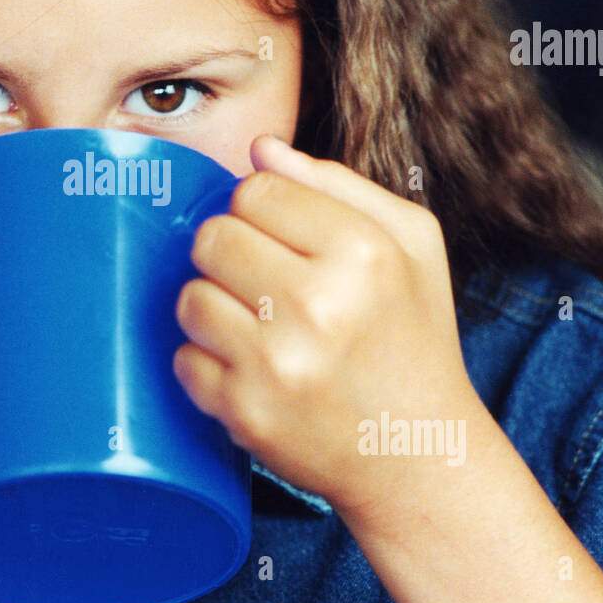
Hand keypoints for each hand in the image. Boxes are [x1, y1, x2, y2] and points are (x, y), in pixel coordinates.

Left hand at [172, 133, 483, 520]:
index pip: (254, 190)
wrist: (419, 453)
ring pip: (190, 297)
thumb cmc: (414, 338)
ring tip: (257, 326)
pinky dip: (208, 363)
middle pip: (212, 237)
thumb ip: (338, 185)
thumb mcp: (411, 245)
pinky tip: (251, 370)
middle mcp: (319, 304)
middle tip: (262, 282)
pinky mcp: (246, 412)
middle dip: (229, 253)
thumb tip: (261, 149)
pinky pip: (184, 360)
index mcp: (362, 252)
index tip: (279, 237)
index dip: (259, 210)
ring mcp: (277, 364)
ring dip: (215, 307)